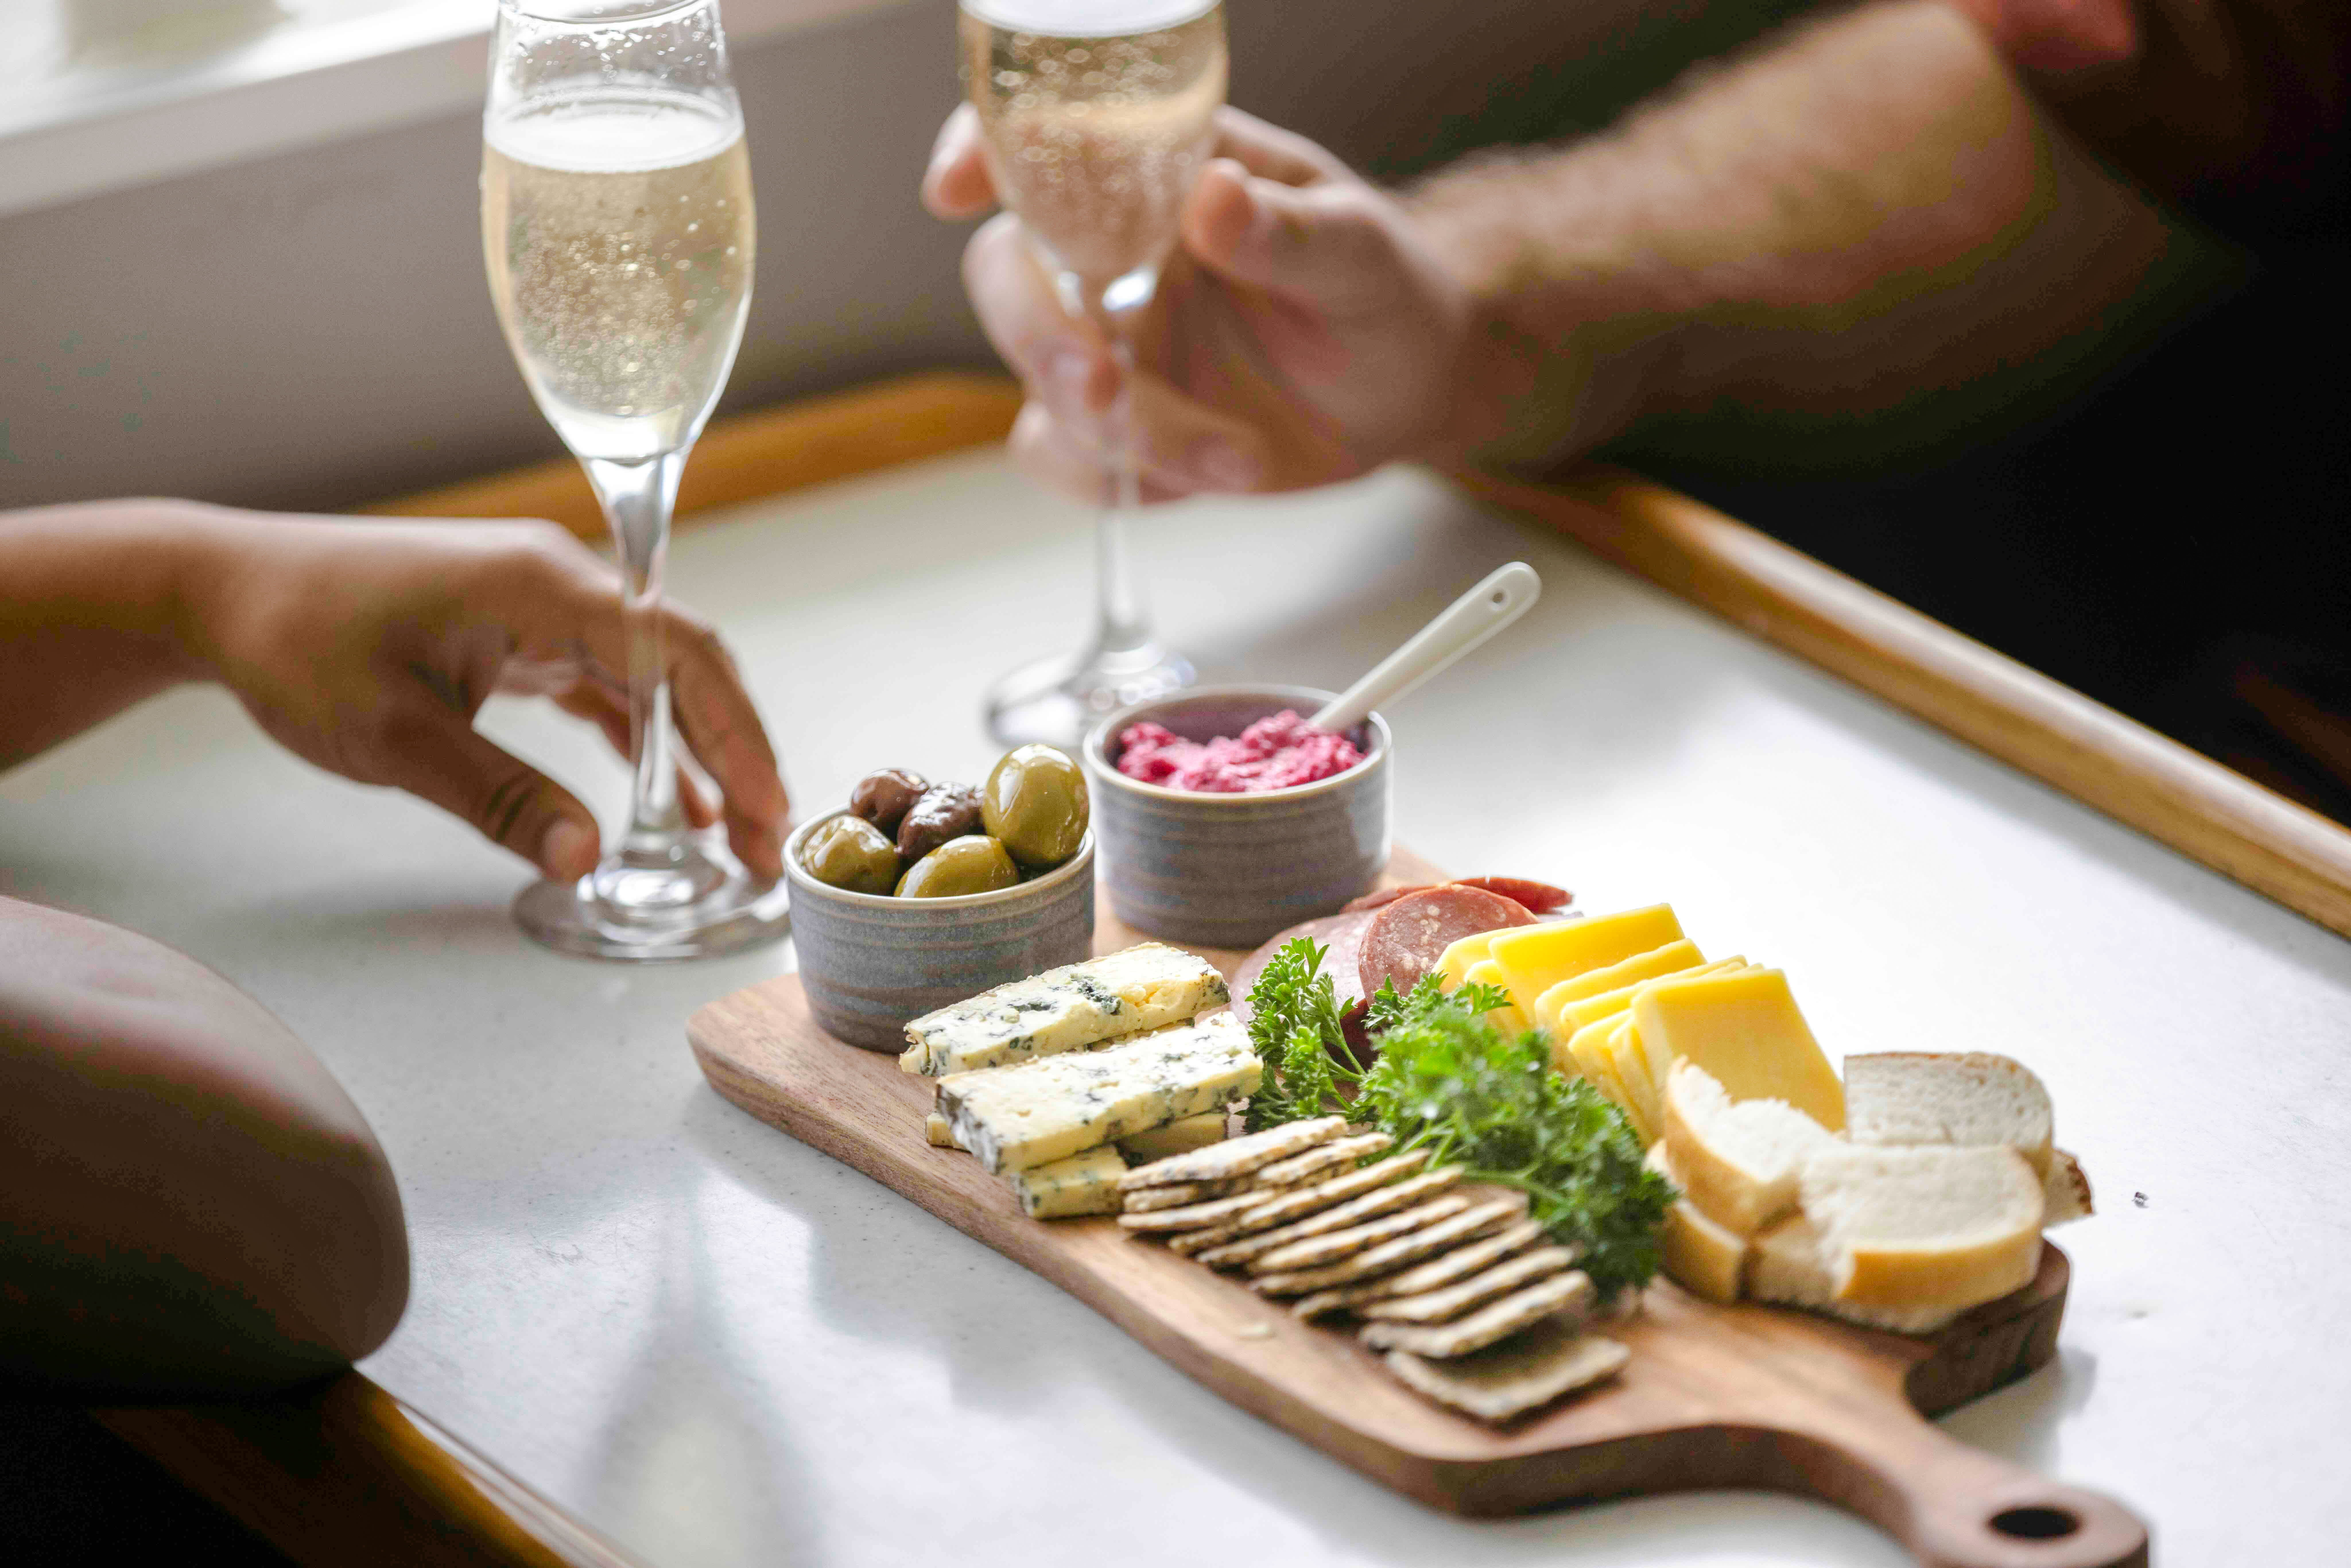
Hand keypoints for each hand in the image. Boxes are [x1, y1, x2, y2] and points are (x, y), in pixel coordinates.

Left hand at [177, 507, 786, 881]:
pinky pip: (610, 688)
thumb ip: (496, 796)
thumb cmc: (294, 643)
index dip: (732, 732)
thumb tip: (588, 859)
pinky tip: (672, 803)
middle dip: (732, 754)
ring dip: (695, 755)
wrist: (221, 592)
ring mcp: (542, 609)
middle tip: (763, 845)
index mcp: (539, 586)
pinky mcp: (522, 636)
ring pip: (652, 682)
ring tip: (733, 839)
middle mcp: (557, 585)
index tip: (764, 805)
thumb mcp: (390, 736)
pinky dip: (645, 743)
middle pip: (682, 666)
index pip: (675, 653)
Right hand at [924, 105, 1475, 501]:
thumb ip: (1286, 225)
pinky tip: (1217, 469)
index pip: (1047, 141)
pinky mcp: (1121, 426)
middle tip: (1107, 387)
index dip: (984, 152)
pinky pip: (1065, 458)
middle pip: (1007, 275)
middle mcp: (1117, 256)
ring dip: (1120, 433)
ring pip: (1040, 386)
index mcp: (1163, 177)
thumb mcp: (1359, 248)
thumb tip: (1214, 195)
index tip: (956, 188)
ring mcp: (1112, 344)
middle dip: (1041, 337)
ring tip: (1234, 452)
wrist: (1413, 386)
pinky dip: (1123, 480)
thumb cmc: (1383, 290)